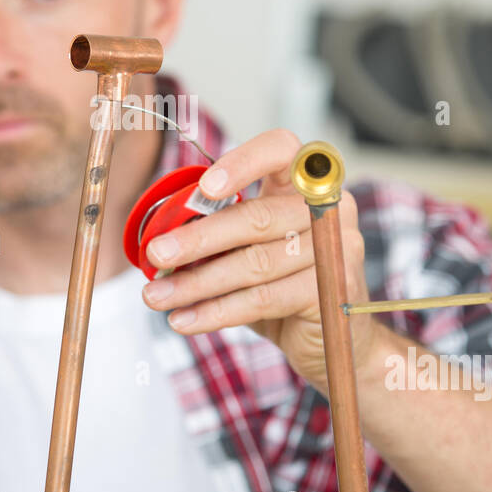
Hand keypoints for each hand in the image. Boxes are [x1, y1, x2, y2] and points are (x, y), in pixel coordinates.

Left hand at [140, 129, 371, 394]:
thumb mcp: (247, 250)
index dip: (242, 162)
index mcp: (304, 184)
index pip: (280, 150)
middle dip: (198, 238)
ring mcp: (335, 251)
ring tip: (156, 296)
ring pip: (255, 263)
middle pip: (258, 216)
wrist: (326, 341)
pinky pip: (262, 299)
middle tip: (156, 255)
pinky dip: (216, 312)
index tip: (203, 188)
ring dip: (196, 283)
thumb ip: (218, 234)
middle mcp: (329, 209)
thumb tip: (160, 238)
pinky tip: (184, 320)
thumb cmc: (280, 285)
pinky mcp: (330, 294)